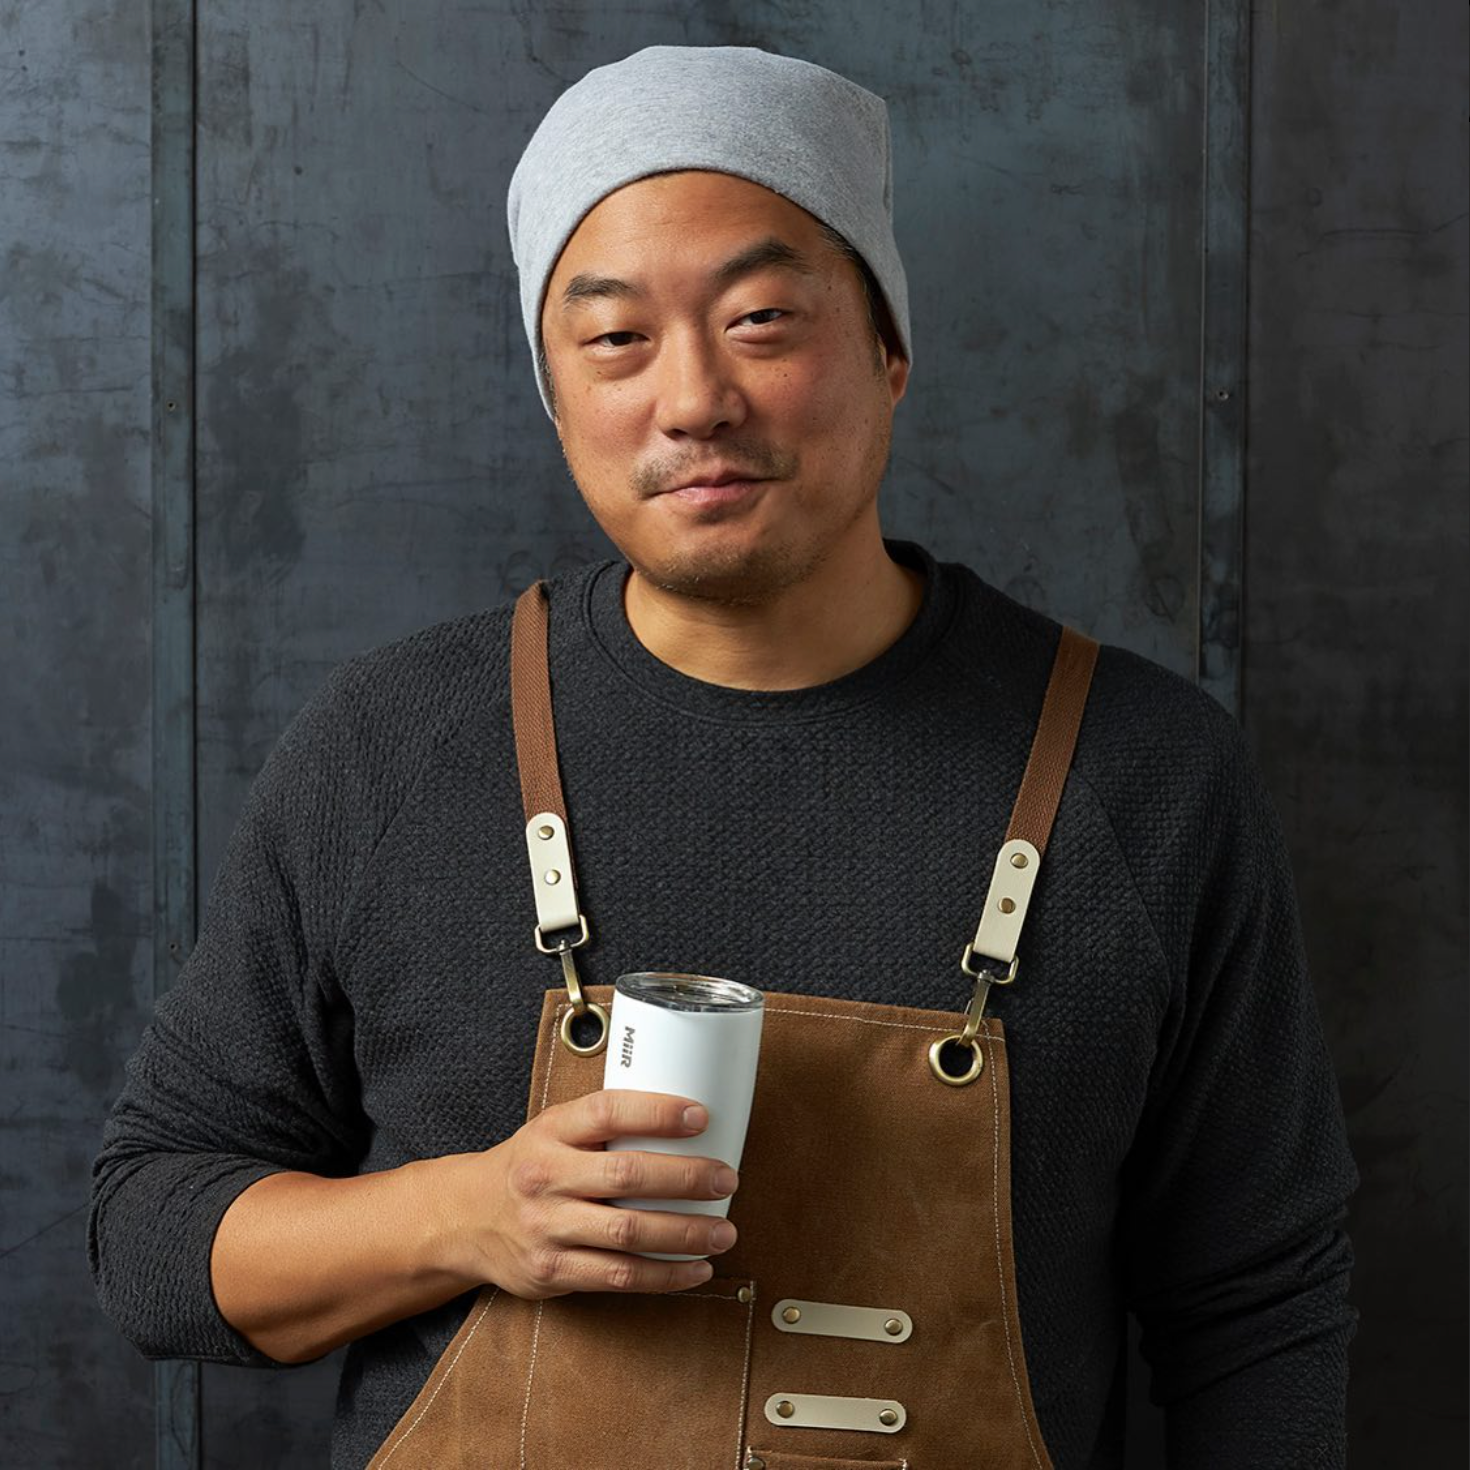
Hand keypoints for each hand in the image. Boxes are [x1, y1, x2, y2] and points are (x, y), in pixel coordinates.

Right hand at [438, 1090, 739, 1299]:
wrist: (465, 1219)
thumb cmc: (529, 1166)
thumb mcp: (552, 1129)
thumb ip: (604, 1125)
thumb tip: (685, 1117)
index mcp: (550, 1132)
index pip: (607, 1112)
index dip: (657, 1112)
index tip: (701, 1115)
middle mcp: (546, 1177)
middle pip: (626, 1176)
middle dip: (686, 1179)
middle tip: (726, 1179)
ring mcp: (547, 1228)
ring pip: (628, 1233)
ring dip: (685, 1234)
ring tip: (724, 1231)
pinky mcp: (553, 1272)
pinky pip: (619, 1277)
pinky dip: (664, 1276)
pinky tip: (696, 1269)